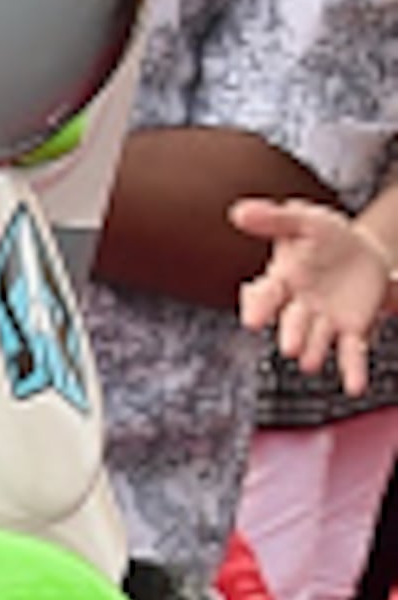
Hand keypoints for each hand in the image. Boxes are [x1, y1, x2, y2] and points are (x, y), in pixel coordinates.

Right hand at [231, 194, 396, 389]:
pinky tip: (355, 387)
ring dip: (313, 351)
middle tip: (288, 347)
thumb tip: (238, 212)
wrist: (362, 251)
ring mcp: (325, 321)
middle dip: (291, 334)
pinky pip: (351, 354)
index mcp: (282, 280)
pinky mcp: (352, 331)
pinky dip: (353, 371)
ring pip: (317, 340)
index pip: (266, 295)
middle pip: (292, 322)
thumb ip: (274, 219)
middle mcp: (299, 306)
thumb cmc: (326, 236)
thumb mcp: (304, 221)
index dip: (259, 307)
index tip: (252, 321)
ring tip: (309, 362)